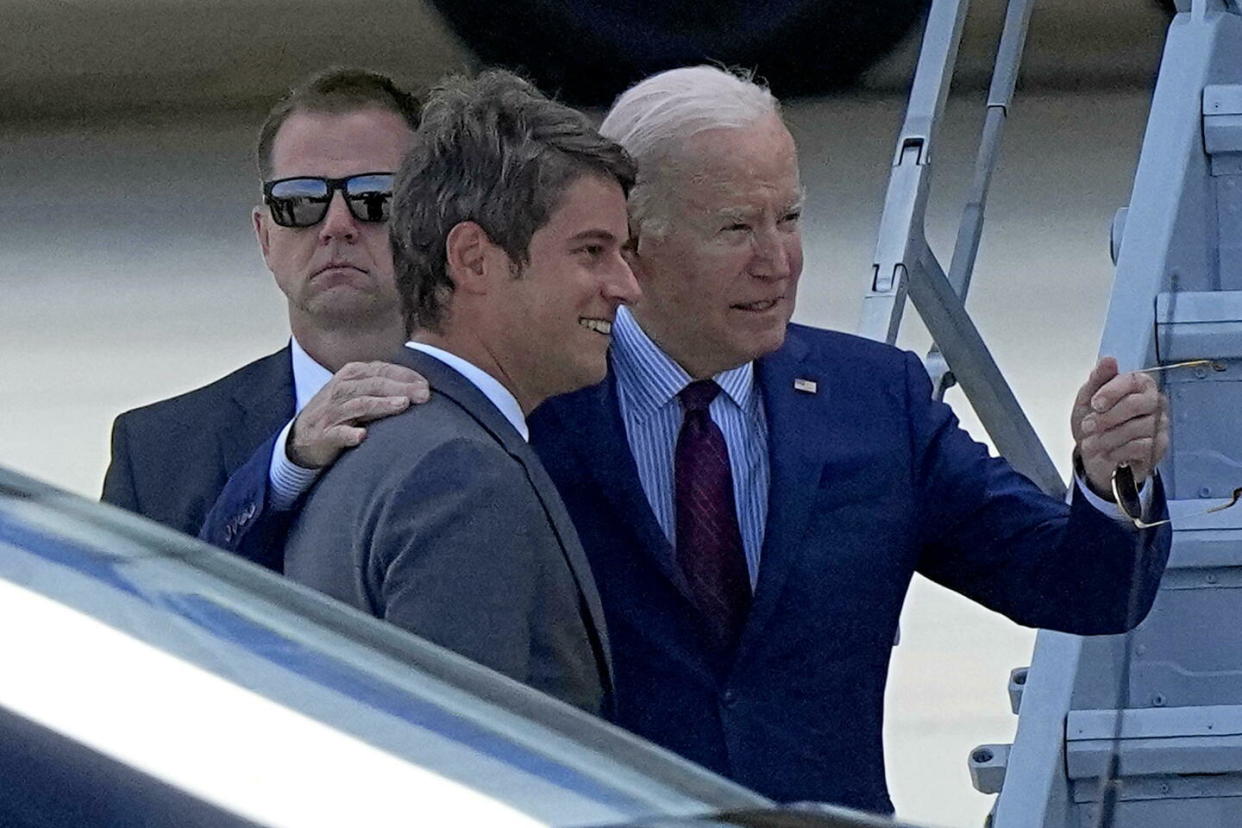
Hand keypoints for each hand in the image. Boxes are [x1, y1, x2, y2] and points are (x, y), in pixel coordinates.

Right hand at [287, 361, 429, 468]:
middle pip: (374, 385)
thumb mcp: (358, 391)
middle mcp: (341, 390)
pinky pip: (337, 434)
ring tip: (403, 405)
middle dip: (401, 388)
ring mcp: (332, 412)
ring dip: (381, 405)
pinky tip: (362, 436)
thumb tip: (422, 386)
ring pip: (359, 405)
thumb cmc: (340, 412)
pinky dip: (349, 435)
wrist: (302, 437)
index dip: (406, 376)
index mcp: (351, 375)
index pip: (382, 370)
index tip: (427, 385)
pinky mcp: (324, 435)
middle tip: (424, 395)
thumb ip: (384, 385)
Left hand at [1071, 356, 1168, 496]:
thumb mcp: (1087, 400)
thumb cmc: (1094, 424)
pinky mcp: (1159, 446)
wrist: (1095, 456)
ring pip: (1136, 428)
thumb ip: (1097, 379)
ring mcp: (1159, 424)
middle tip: (1087, 426)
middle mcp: (1154, 402)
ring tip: (1092, 443)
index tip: (1094, 404)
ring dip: (1107, 438)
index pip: (1133, 380)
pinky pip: (1140, 447)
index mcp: (1139, 385)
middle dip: (1106, 418)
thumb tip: (1109, 360)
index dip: (1112, 391)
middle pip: (1135, 405)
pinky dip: (1117, 451)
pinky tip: (1108, 453)